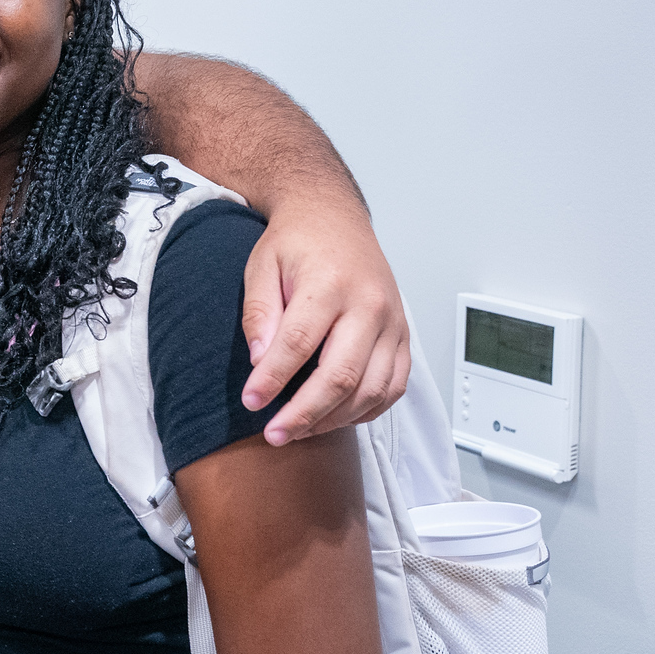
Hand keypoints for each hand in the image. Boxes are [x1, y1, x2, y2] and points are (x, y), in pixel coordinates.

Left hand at [241, 202, 412, 443]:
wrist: (334, 219)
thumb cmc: (297, 242)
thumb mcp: (261, 265)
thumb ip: (260, 313)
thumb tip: (259, 360)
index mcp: (330, 284)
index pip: (300, 343)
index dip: (273, 379)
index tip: (251, 402)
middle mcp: (370, 306)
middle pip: (341, 374)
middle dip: (305, 412)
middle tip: (274, 434)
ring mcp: (392, 324)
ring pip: (372, 389)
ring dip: (334, 418)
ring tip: (298, 431)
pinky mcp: (403, 337)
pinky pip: (393, 387)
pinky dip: (366, 410)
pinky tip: (335, 417)